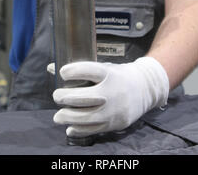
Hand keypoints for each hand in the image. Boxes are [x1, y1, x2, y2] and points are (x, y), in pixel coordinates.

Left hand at [52, 57, 168, 136]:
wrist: (145, 89)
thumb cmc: (118, 76)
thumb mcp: (104, 68)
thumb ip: (80, 70)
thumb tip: (52, 68)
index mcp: (110, 74)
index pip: (90, 71)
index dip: (74, 71)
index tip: (62, 72)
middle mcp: (112, 92)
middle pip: (84, 97)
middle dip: (65, 97)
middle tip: (56, 96)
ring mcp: (114, 110)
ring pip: (87, 117)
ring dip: (68, 117)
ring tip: (58, 116)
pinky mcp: (115, 123)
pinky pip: (94, 129)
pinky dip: (79, 130)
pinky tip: (70, 127)